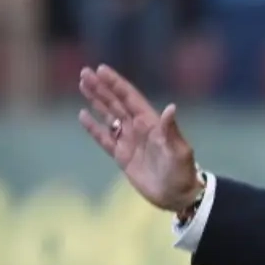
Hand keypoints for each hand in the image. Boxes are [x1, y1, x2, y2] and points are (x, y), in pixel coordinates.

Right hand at [78, 65, 200, 212]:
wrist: (177, 196)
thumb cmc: (182, 172)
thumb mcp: (179, 151)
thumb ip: (171, 130)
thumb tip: (171, 108)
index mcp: (151, 123)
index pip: (130, 98)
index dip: (116, 84)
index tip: (101, 69)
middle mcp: (138, 128)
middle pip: (116, 103)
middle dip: (101, 88)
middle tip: (84, 72)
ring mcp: (129, 141)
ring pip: (108, 116)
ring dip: (96, 101)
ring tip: (83, 85)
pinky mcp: (122, 156)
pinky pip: (104, 138)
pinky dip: (93, 127)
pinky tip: (83, 115)